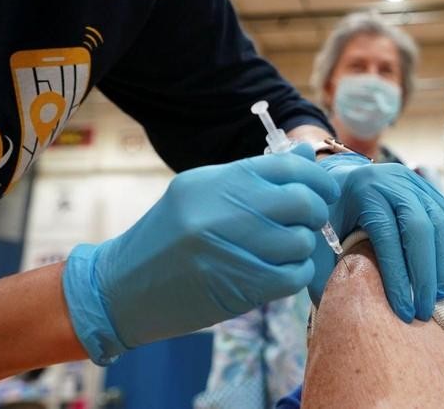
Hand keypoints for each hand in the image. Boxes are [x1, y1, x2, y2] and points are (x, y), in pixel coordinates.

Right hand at [62, 144, 338, 363]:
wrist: (120, 287)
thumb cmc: (167, 236)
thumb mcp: (203, 191)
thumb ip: (256, 175)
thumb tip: (307, 156)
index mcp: (218, 180)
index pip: (288, 167)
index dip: (317, 178)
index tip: (324, 190)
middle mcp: (225, 209)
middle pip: (302, 202)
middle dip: (316, 212)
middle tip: (309, 221)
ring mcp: (231, 249)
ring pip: (302, 242)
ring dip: (303, 247)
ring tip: (286, 249)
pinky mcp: (238, 287)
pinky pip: (294, 276)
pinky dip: (297, 273)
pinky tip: (282, 271)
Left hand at [309, 153, 443, 322]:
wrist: (339, 178)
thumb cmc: (328, 215)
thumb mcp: (318, 238)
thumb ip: (328, 271)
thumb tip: (344, 310)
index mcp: (362, 192)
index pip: (387, 237)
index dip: (398, 277)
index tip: (403, 312)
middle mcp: (392, 181)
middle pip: (420, 228)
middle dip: (426, 275)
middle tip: (425, 309)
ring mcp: (414, 182)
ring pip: (441, 223)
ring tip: (440, 297)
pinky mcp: (429, 188)